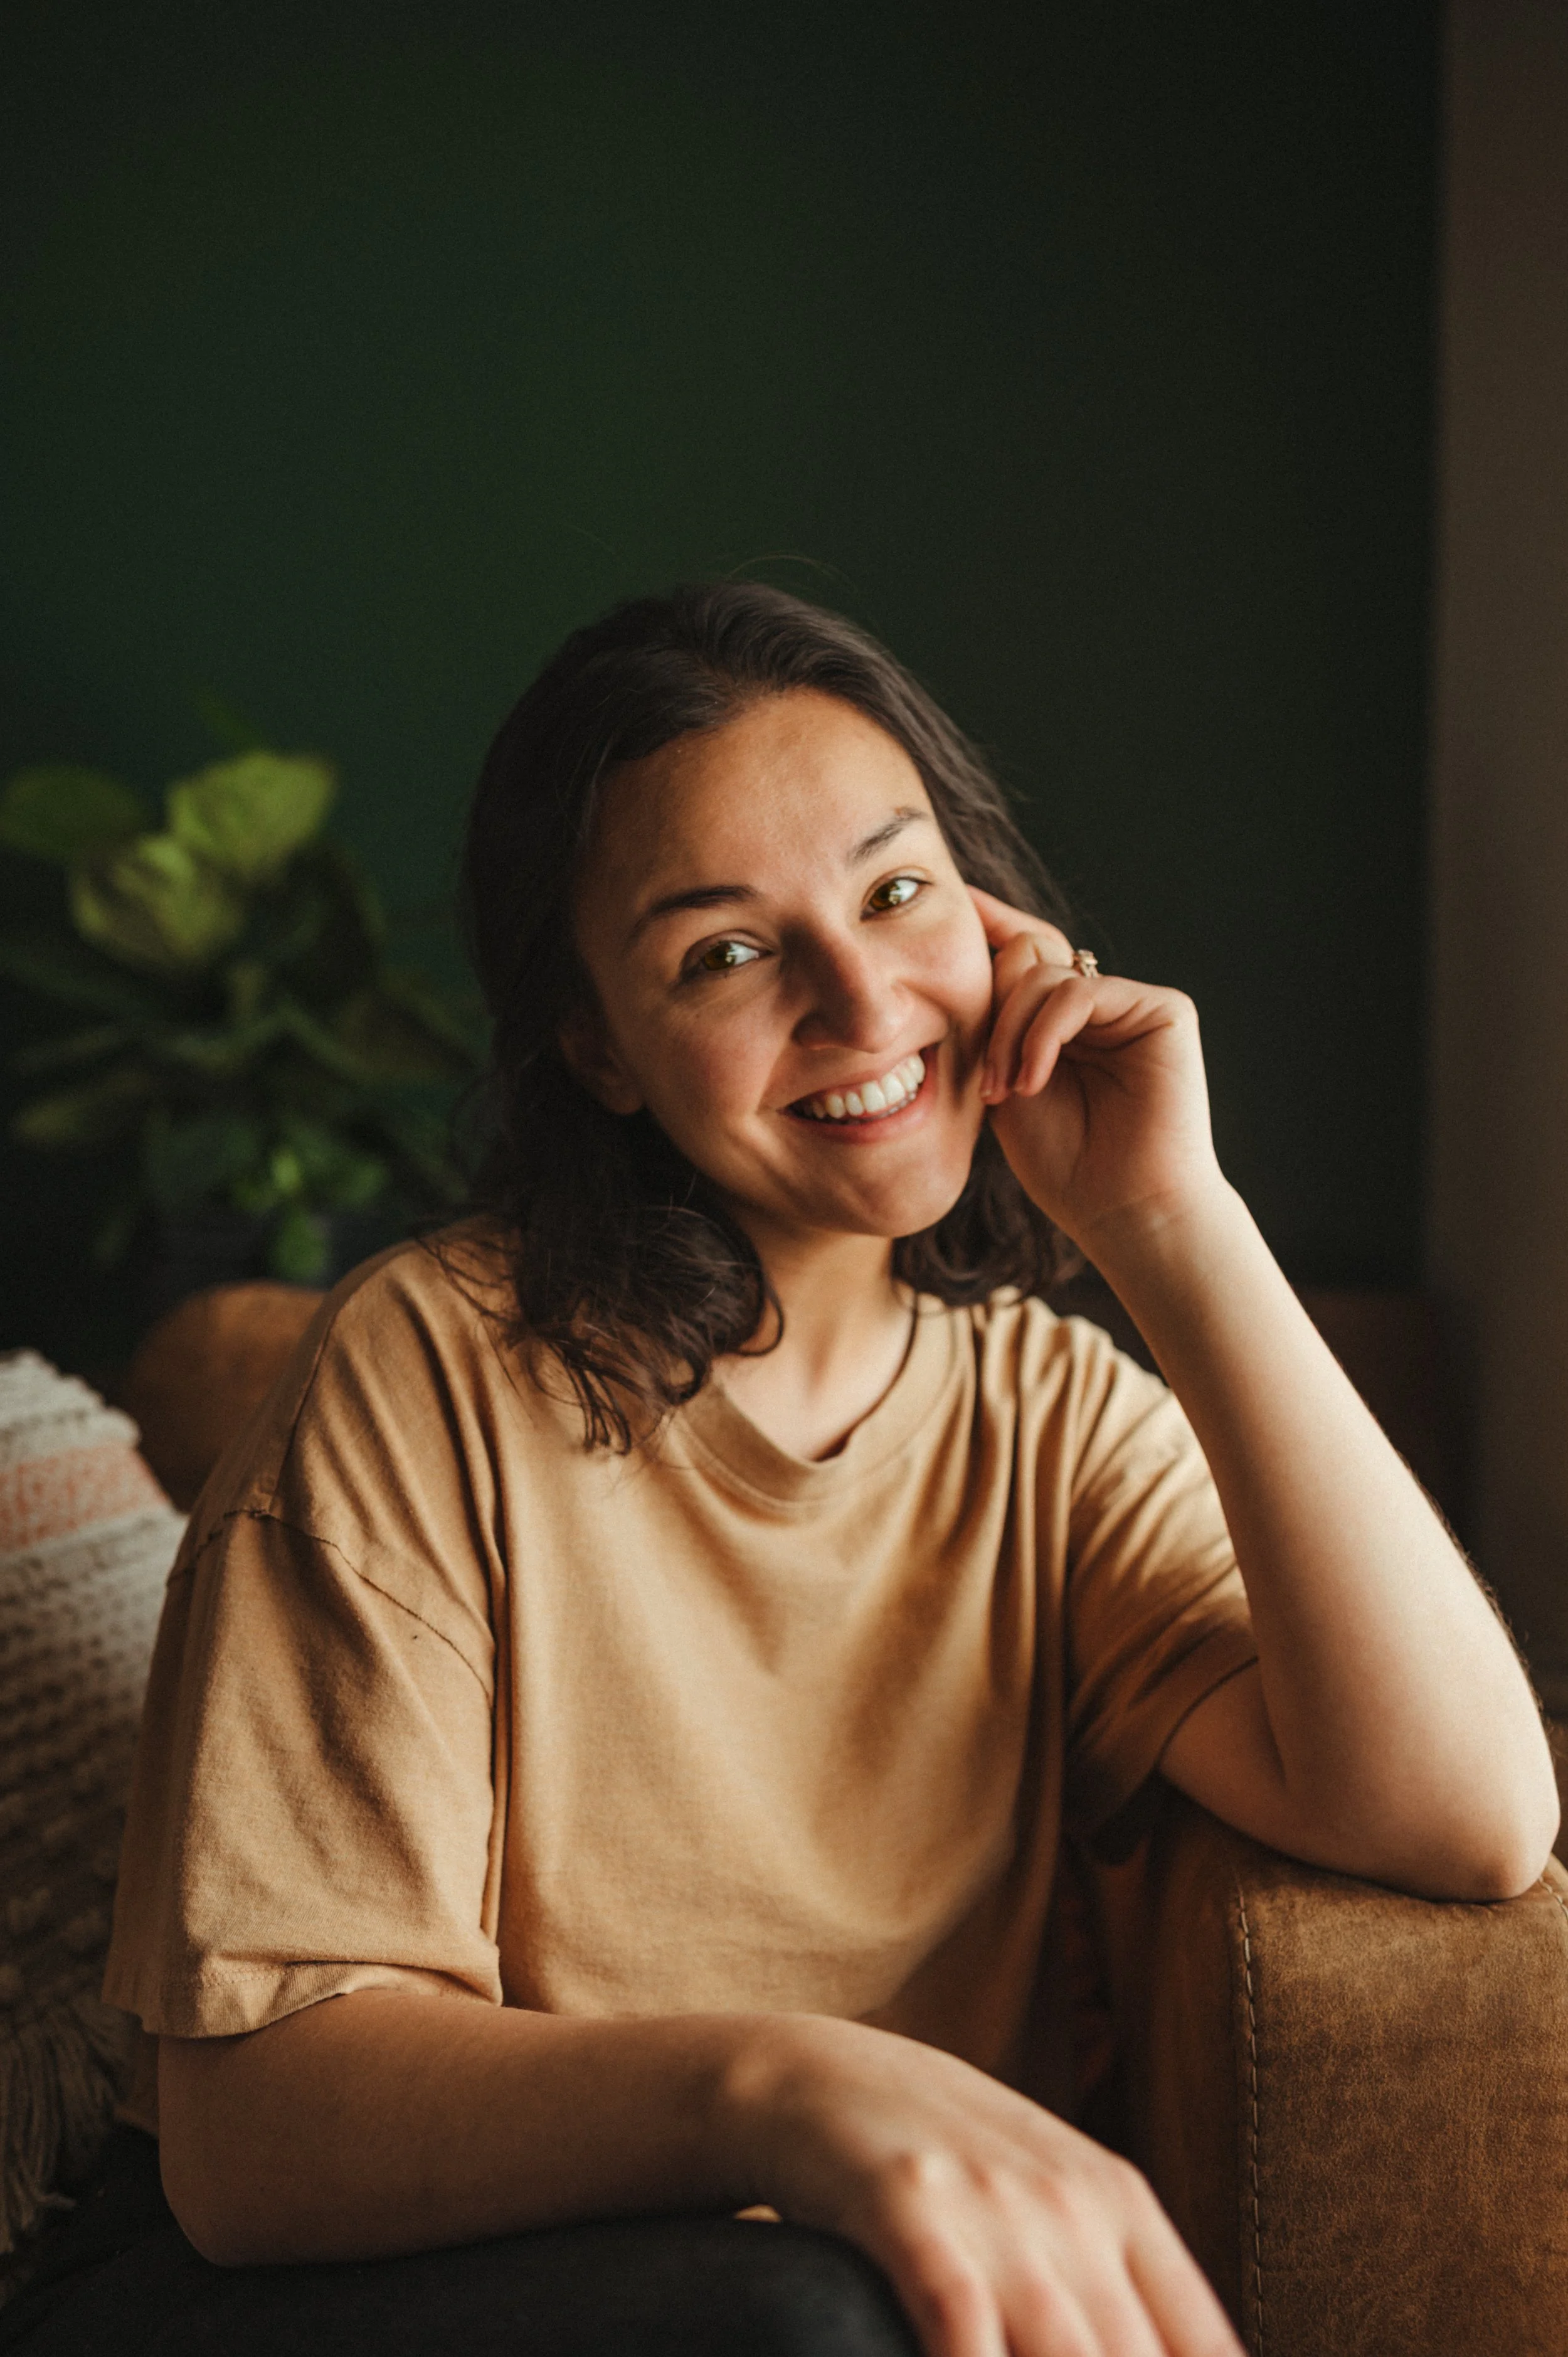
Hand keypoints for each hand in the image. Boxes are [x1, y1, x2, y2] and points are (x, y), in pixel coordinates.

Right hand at [736, 2014, 1240, 2356]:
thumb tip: (1176, 2355)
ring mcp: (992, 2204)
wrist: (816, 2072)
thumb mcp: (1047, 2195)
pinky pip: (963, 2327)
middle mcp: (1072, 2202)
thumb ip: (1112, 2284)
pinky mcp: (910, 2206)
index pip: (1203, 2346)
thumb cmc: (944, 2153)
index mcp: (1120, 2201)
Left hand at [967, 887, 1223, 1252]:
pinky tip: (1033, 1082)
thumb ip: (998, 1019)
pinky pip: (1080, 990)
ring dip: (1011, 1033)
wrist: (1123, 1212)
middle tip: (984, 1083)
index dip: (988, 926)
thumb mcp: (1006, 1081)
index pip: (1023, 955)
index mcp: (1065, 1021)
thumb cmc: (1065, 1163)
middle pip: (1027, 957)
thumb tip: (994, 945)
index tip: (949, 902)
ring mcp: (1134, 1004)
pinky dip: (1044, 1034)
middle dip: (991, 1011)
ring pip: (1046, 973)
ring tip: (1005, 1092)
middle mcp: (1102, 1005)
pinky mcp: (1164, 1009)